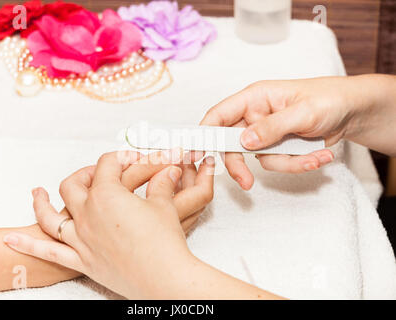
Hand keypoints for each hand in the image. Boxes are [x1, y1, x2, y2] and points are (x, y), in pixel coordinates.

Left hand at [3, 150, 214, 298]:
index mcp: (107, 195)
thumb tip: (168, 171)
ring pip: (50, 217)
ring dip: (41, 204)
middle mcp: (87, 214)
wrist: (164, 277)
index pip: (106, 165)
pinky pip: (47, 251)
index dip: (120, 158)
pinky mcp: (81, 260)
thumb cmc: (164, 242)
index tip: (131, 161)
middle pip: (73, 185)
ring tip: (36, 194)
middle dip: (82, 175)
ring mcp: (80, 238)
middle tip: (96, 175)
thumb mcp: (164, 206)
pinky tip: (10, 240)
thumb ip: (161, 184)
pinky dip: (27, 245)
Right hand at [200, 76, 382, 188]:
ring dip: (288, 163)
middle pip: (231, 144)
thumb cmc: (329, 99)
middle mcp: (255, 116)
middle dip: (240, 165)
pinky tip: (320, 155)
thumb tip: (244, 141)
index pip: (219, 115)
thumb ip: (272, 127)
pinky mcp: (279, 148)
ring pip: (259, 159)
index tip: (195, 155)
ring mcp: (266, 134)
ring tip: (318, 155)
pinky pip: (279, 164)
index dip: (203, 133)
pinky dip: (299, 164)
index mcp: (254, 98)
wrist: (352, 112)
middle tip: (246, 183)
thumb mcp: (303, 112)